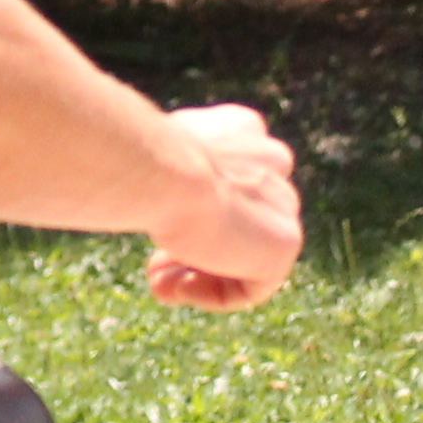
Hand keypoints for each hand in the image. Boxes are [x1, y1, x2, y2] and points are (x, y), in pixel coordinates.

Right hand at [141, 104, 301, 310]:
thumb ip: (169, 166)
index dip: (190, 205)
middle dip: (194, 245)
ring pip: (243, 251)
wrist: (160, 172)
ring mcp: (283, 202)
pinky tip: (177, 291)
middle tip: (152, 265)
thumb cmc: (139, 156)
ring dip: (198, 273)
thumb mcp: (148, 150)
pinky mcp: (285, 243)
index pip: (227, 173)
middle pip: (237, 217)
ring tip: (158, 286)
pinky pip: (253, 284)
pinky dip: (212, 293)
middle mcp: (271, 159)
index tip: (152, 223)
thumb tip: (137, 178)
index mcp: (240, 128)